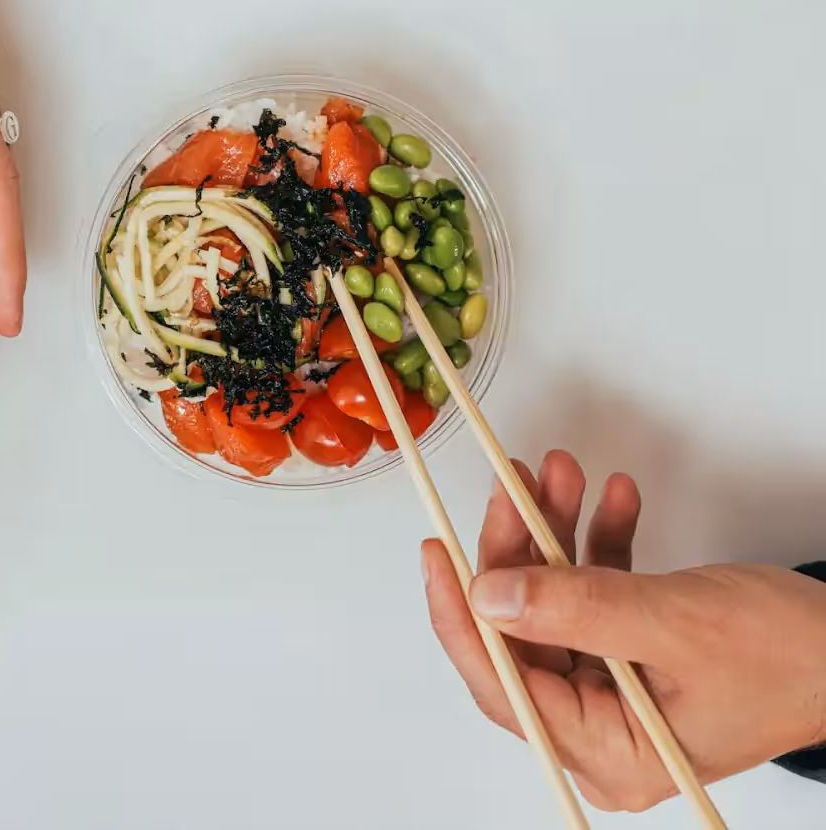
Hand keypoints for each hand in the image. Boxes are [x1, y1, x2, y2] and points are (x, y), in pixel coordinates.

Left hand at [423, 449, 825, 811]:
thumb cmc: (792, 656)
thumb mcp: (675, 623)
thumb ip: (576, 609)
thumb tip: (487, 596)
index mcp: (608, 752)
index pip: (504, 686)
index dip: (460, 615)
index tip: (437, 551)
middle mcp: (604, 732)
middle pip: (524, 635)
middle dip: (518, 553)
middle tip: (516, 487)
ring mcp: (618, 693)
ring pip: (555, 605)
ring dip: (557, 536)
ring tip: (561, 474)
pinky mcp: (635, 658)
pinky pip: (595, 597)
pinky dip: (600, 546)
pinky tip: (611, 499)